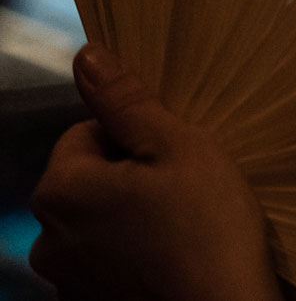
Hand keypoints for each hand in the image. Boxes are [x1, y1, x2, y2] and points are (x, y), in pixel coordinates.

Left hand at [29, 45, 280, 300]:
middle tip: (185, 188)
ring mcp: (65, 278)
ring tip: (183, 225)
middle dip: (132, 177)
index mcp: (60, 189)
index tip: (176, 155)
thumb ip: (127, 102)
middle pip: (90, 178)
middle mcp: (47, 237)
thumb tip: (88, 57)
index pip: (87, 132)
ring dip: (133, 216)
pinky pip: (107, 260)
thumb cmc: (207, 229)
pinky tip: (174, 255)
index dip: (137, 136)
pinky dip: (135, 253)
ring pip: (99, 220)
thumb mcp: (179, 147)